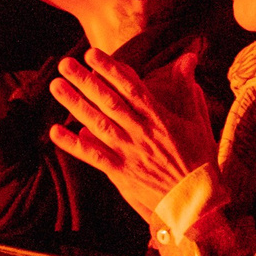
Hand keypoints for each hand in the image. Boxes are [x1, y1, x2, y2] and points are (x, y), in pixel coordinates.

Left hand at [48, 48, 214, 215]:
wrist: (196, 201)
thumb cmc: (200, 160)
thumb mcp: (198, 121)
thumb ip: (188, 88)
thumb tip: (188, 57)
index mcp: (160, 118)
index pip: (131, 87)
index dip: (110, 69)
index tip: (92, 54)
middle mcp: (141, 132)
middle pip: (108, 102)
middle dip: (85, 81)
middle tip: (65, 63)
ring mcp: (128, 152)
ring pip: (96, 124)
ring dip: (74, 104)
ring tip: (57, 86)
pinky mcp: (120, 172)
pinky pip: (92, 156)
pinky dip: (72, 144)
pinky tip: (54, 132)